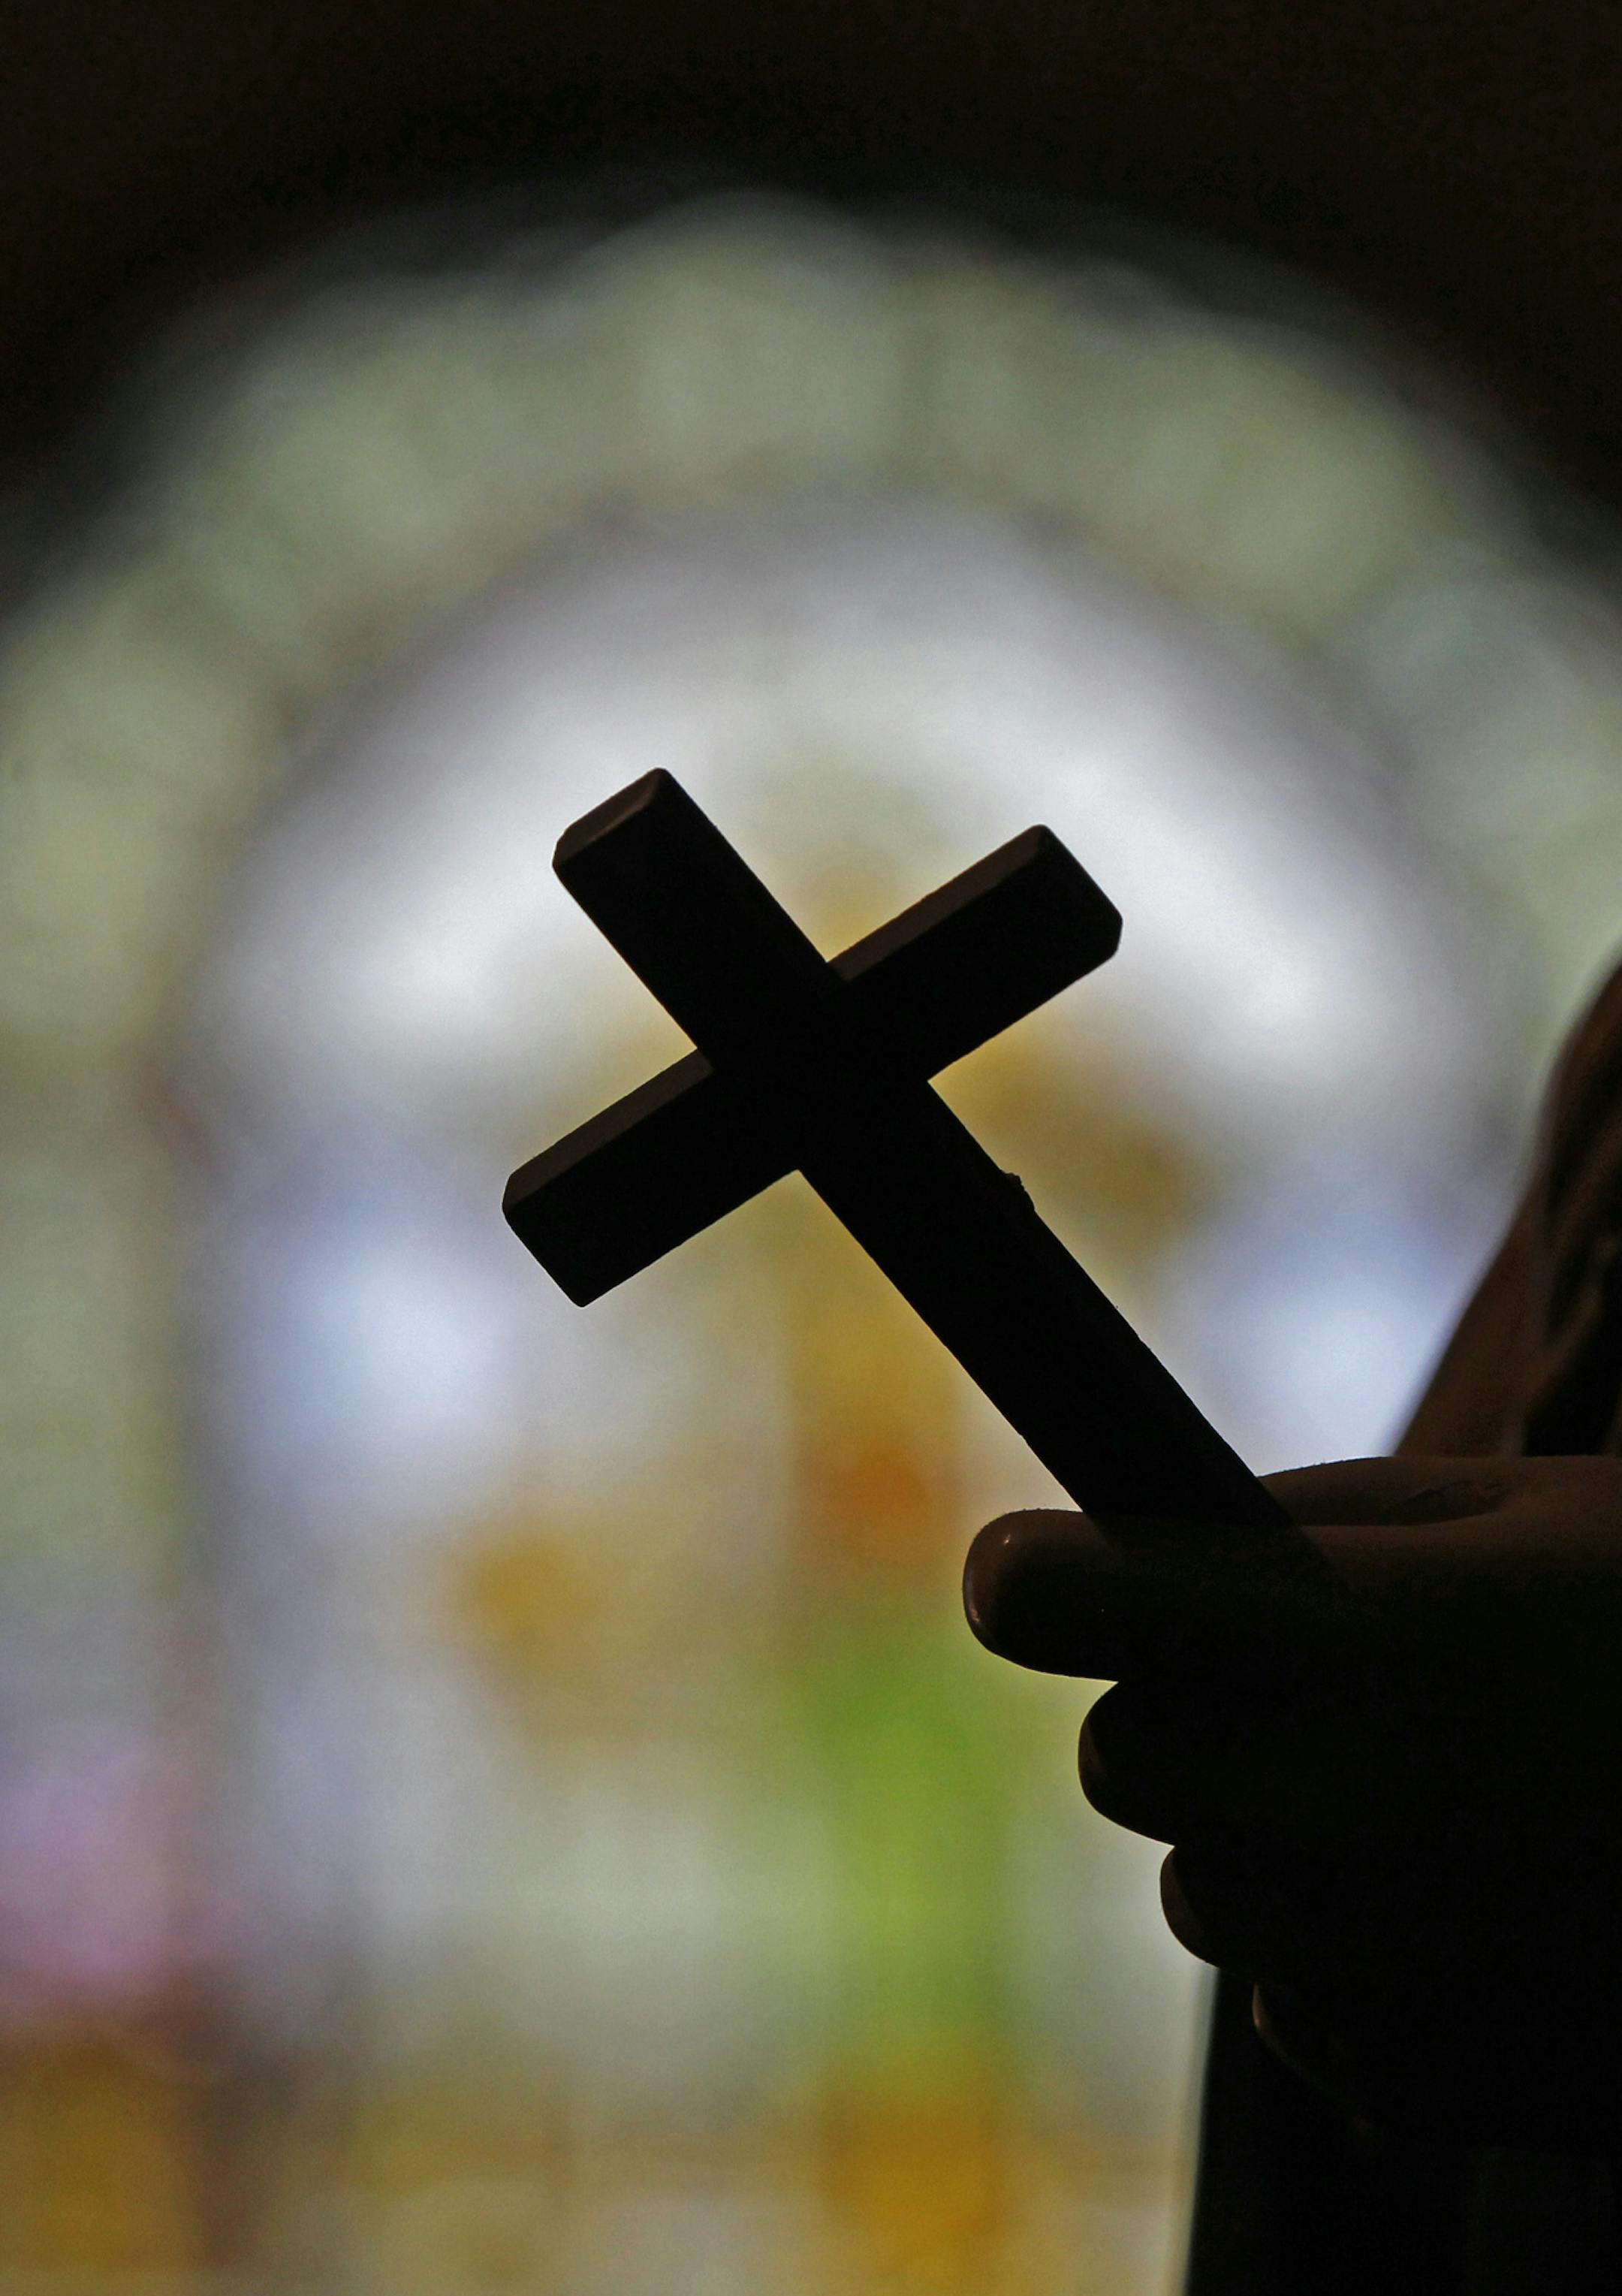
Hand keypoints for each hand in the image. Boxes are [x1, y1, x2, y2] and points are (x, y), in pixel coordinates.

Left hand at [963, 1456, 1621, 2151]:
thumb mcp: (1526, 1516)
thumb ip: (1318, 1526)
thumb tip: (1142, 1546)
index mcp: (1354, 1634)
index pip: (1064, 1601)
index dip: (1032, 1577)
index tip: (1027, 1574)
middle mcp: (1336, 1808)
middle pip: (1117, 1761)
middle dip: (1177, 1714)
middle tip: (1302, 1683)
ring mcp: (1374, 1959)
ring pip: (1200, 1893)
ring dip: (1269, 1840)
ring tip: (1441, 1796)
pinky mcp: (1416, 2079)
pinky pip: (1298, 2002)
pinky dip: (1353, 1954)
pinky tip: (1490, 1906)